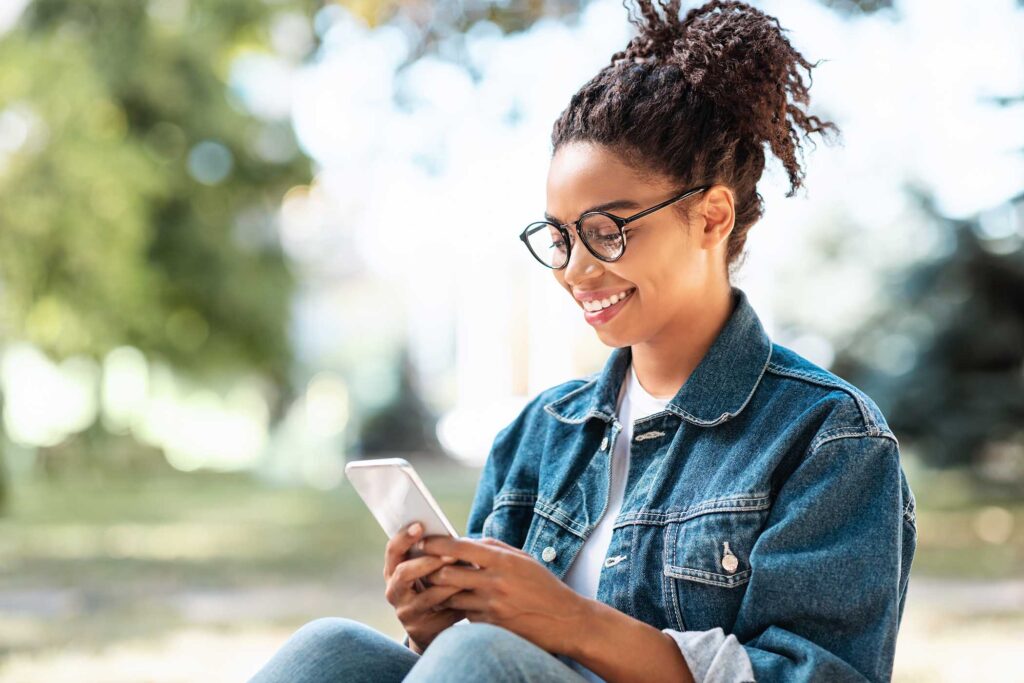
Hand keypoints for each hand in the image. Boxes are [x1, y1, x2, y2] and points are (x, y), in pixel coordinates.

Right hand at [383, 521, 466, 652]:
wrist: (433, 627)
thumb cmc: (435, 587)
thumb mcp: (429, 570)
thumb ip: (433, 555)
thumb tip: (453, 536)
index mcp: (393, 570)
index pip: (393, 550)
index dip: (404, 537)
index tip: (420, 525)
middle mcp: (394, 591)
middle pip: (404, 572)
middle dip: (430, 561)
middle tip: (452, 554)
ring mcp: (405, 612)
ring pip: (429, 595)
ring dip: (451, 583)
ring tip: (470, 574)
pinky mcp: (420, 630)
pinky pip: (443, 614)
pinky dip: (459, 602)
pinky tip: (473, 595)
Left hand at [419, 535, 591, 655]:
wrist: (565, 620)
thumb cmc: (543, 585)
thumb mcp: (522, 559)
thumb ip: (493, 548)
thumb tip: (465, 540)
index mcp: (503, 560)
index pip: (460, 547)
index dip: (437, 544)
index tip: (424, 542)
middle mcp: (495, 582)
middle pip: (446, 573)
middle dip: (431, 570)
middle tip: (423, 566)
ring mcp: (491, 606)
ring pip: (451, 596)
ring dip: (443, 591)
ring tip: (441, 586)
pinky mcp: (490, 626)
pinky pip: (465, 615)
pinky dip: (462, 609)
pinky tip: (467, 604)